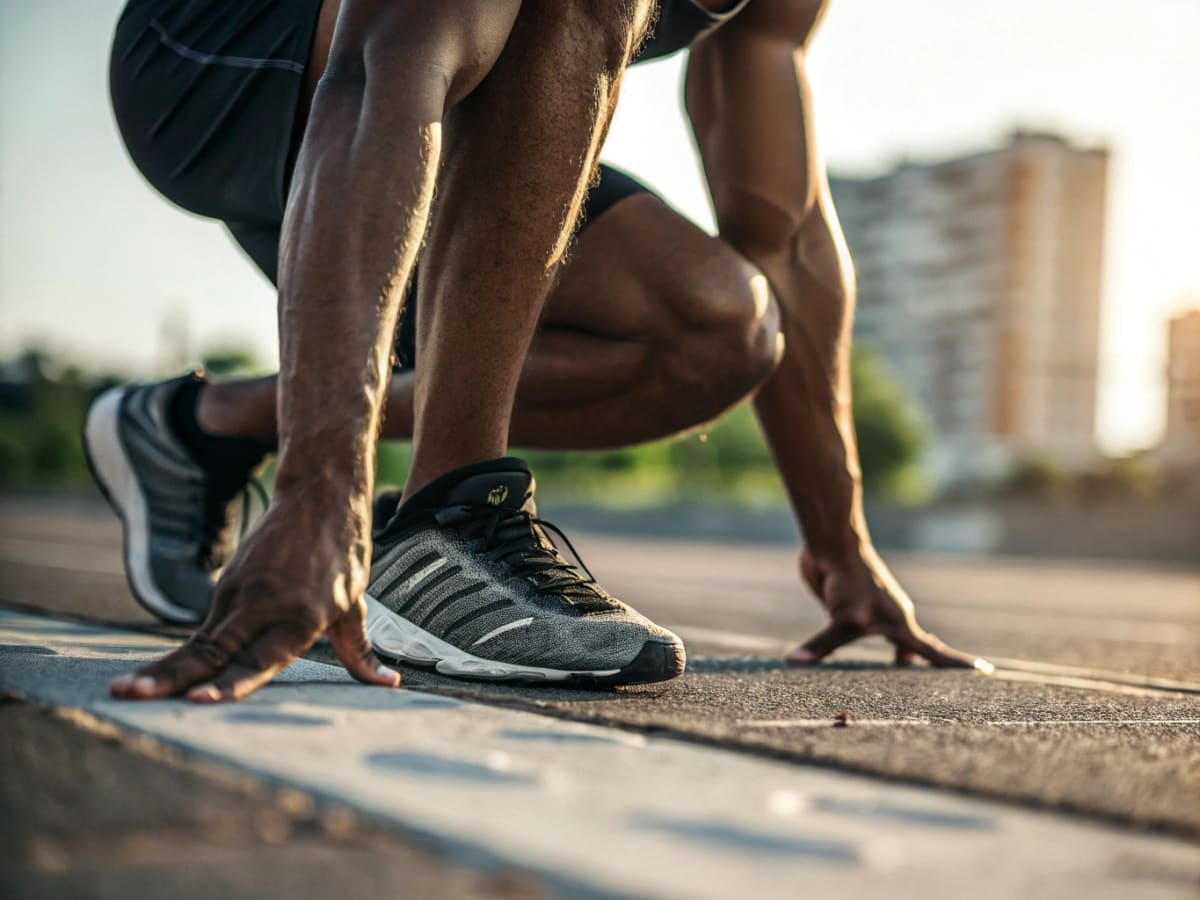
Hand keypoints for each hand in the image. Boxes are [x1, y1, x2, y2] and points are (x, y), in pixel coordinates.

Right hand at [110, 492, 401, 701]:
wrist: (320, 495)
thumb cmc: (343, 555)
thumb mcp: (354, 606)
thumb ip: (360, 652)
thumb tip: (389, 683)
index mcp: (299, 616)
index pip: (257, 659)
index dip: (227, 683)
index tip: (198, 701)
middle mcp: (263, 605)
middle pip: (211, 652)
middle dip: (171, 678)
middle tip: (131, 696)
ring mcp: (239, 593)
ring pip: (198, 642)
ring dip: (162, 669)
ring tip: (126, 692)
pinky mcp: (227, 586)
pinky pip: (204, 630)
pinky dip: (179, 656)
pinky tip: (151, 680)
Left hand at [787, 546, 990, 670]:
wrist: (832, 546)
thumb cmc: (848, 580)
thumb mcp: (843, 619)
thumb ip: (824, 644)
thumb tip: (796, 663)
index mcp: (900, 624)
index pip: (933, 652)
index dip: (956, 665)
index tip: (985, 672)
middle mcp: (890, 620)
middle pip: (915, 653)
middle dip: (926, 673)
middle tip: (943, 696)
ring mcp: (872, 615)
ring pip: (887, 645)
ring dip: (895, 661)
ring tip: (902, 682)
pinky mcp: (848, 611)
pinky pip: (854, 639)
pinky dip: (856, 652)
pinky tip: (853, 661)